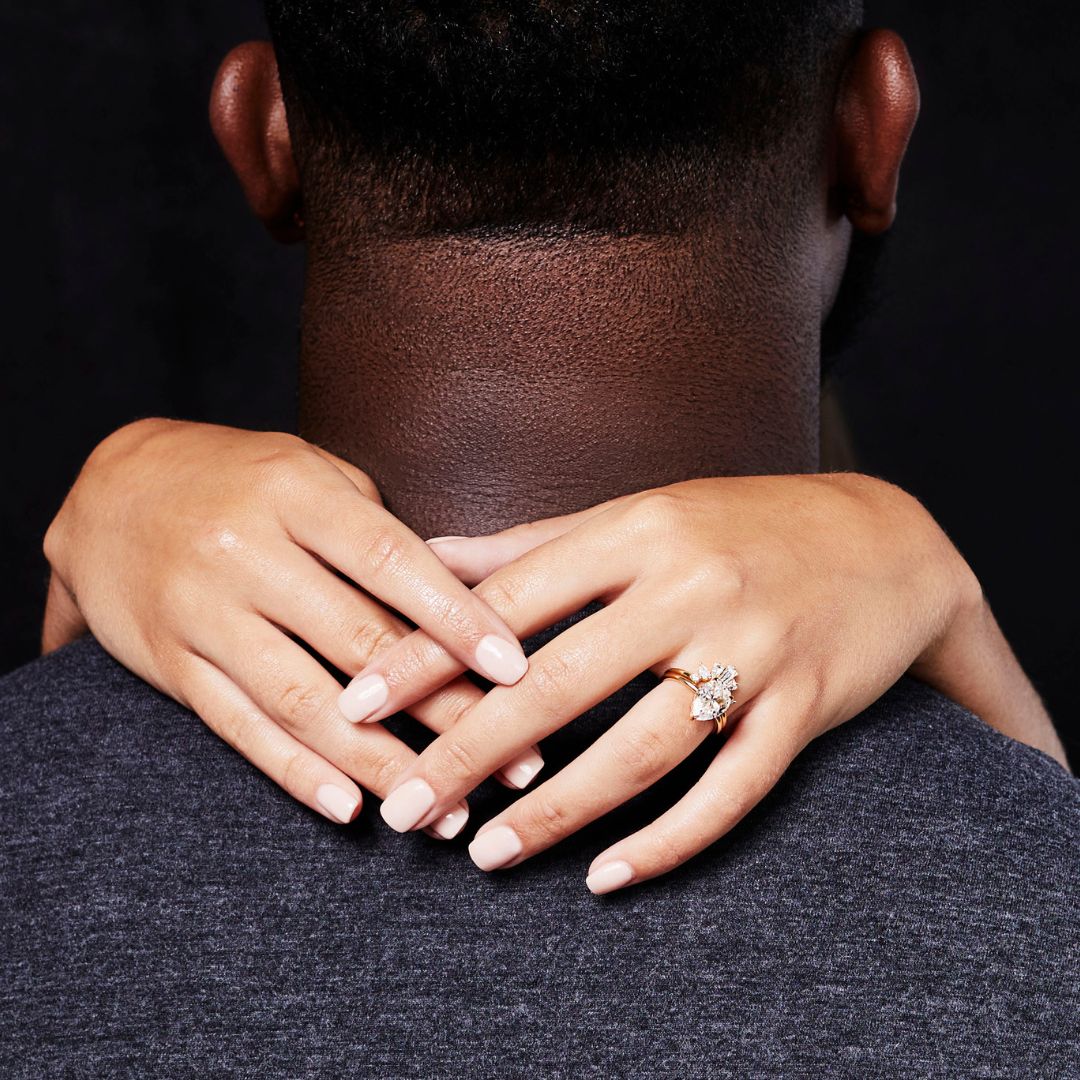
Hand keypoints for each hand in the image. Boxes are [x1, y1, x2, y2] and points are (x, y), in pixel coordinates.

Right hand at [43, 419, 541, 828]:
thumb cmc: (238, 480)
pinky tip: (350, 807)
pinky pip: (240, 726)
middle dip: (443, 709)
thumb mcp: (306, 472)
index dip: (455, 617)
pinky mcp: (171, 662)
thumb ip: (375, 529)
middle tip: (512, 760)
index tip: (514, 669)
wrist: (108, 489)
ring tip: (444, 810)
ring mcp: (202, 610)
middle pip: (358, 642)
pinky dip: (296, 771)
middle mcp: (245, 551)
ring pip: (302, 700)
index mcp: (294, 493)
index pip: (390, 560)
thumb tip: (460, 597)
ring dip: (379, 762)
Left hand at [343, 473, 1064, 890]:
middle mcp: (691, 587)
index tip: (354, 702)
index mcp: (638, 531)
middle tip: (401, 809)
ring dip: (557, 808)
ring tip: (484, 854)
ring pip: (641, 746)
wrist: (886, 541)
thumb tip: (431, 557)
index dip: (427, 653)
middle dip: (470, 750)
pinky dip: (670, 842)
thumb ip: (534, 543)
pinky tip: (606, 877)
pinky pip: (732, 789)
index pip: (510, 598)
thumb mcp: (641, 514)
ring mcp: (753, 651)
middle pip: (562, 681)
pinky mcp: (803, 709)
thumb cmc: (742, 526)